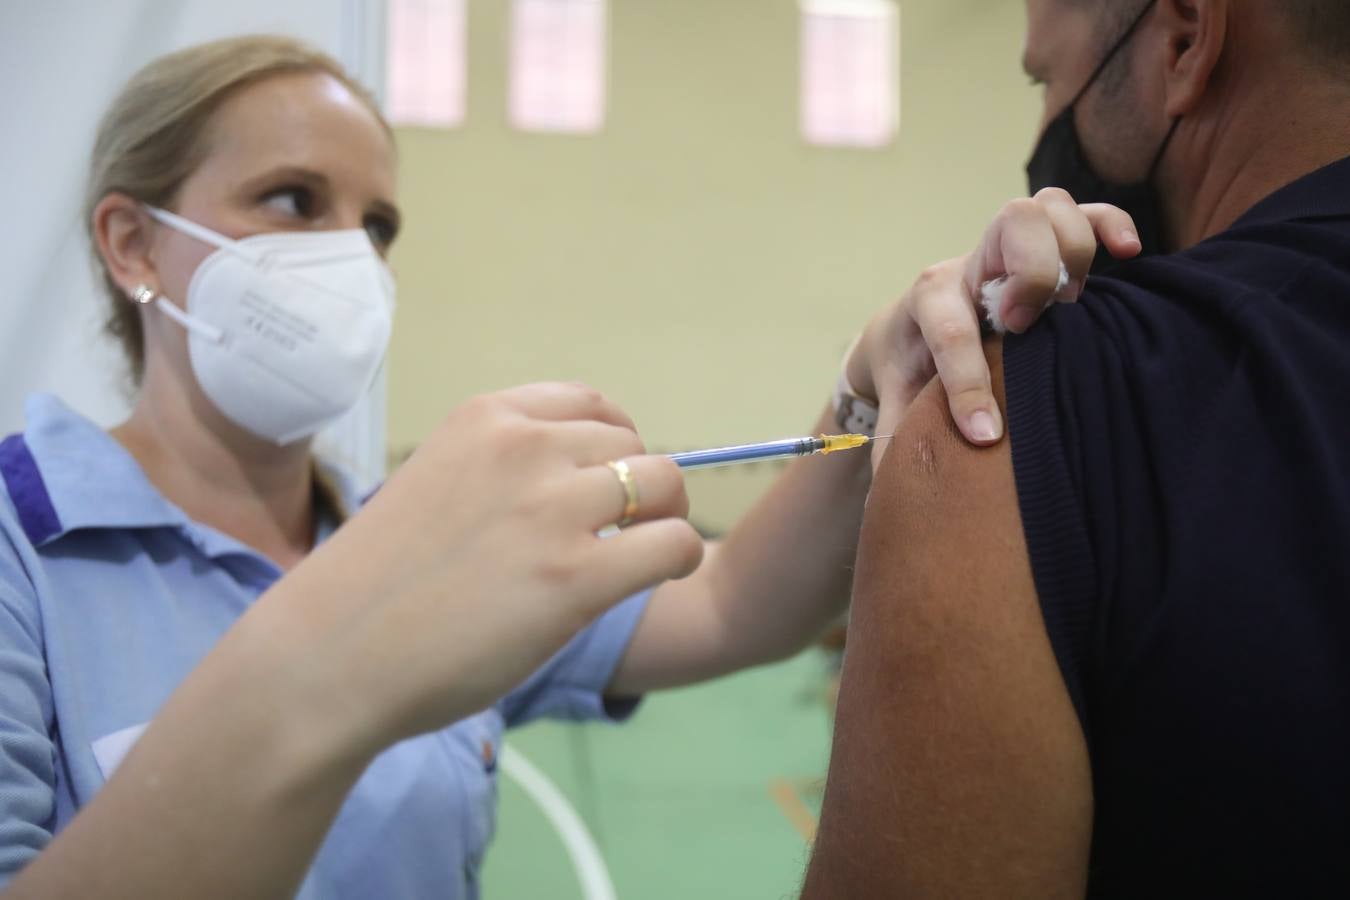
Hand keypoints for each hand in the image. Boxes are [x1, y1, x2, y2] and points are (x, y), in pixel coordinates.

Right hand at [260, 382, 702, 750]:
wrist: (332, 653)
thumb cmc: (375, 584)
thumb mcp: (434, 483)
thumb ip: (499, 471)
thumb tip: (575, 483)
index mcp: (486, 419)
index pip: (589, 404)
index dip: (612, 445)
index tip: (602, 485)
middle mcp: (525, 448)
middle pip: (632, 448)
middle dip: (635, 489)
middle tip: (617, 536)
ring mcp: (553, 510)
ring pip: (664, 486)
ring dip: (662, 520)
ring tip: (637, 557)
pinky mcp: (577, 578)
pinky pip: (673, 545)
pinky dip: (678, 559)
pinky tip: (654, 578)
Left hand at [846, 189, 1140, 462]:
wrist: (905, 324)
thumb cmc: (908, 367)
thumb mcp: (895, 401)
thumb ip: (898, 439)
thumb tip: (897, 498)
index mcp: (928, 299)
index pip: (949, 330)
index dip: (967, 385)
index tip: (984, 434)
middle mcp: (971, 264)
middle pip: (1010, 224)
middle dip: (1031, 273)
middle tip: (1028, 328)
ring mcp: (1007, 248)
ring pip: (1048, 207)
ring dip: (1070, 249)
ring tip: (1069, 305)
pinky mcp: (1043, 245)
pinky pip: (1084, 211)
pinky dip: (1110, 224)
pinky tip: (1129, 254)